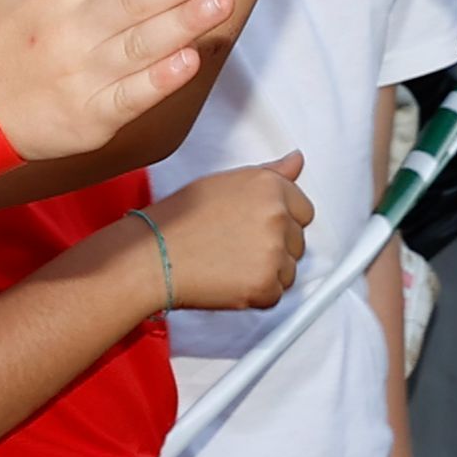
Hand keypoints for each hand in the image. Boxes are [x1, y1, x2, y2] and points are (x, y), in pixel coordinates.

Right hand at [149, 157, 311, 309]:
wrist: (153, 255)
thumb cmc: (180, 218)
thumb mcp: (225, 182)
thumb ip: (269, 173)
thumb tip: (296, 160)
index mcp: (269, 186)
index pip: (304, 210)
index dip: (281, 222)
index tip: (257, 228)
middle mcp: (277, 215)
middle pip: (298, 242)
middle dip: (275, 248)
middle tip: (236, 246)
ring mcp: (274, 252)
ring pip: (289, 270)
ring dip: (267, 272)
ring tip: (230, 263)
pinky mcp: (266, 285)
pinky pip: (275, 295)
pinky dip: (256, 295)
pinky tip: (229, 280)